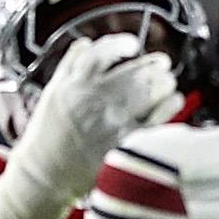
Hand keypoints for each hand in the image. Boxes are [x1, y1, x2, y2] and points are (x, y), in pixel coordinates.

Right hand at [11, 33, 181, 199]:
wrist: (45, 175)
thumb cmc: (47, 136)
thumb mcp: (52, 93)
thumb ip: (69, 66)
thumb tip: (86, 43)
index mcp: (74, 85)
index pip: (103, 53)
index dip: (121, 44)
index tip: (132, 44)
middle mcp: (95, 100)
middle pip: (134, 72)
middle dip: (153, 65)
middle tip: (162, 64)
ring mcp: (113, 122)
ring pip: (149, 92)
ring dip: (164, 82)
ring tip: (168, 81)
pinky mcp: (126, 143)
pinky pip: (157, 119)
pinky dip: (169, 105)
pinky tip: (173, 100)